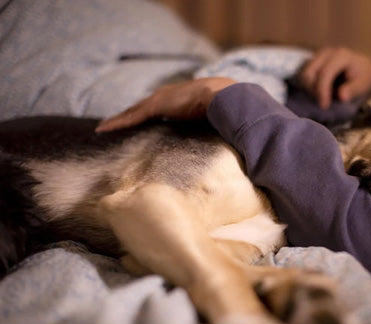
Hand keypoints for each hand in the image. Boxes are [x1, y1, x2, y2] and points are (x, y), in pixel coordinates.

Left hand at [95, 77, 236, 131]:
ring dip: (118, 120)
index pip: (159, 107)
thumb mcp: (215, 119)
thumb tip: (220, 139)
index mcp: (181, 98)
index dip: (147, 114)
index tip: (139, 121)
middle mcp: (167, 96)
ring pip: (132, 112)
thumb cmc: (226, 108)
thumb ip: (211, 126)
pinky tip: (103, 129)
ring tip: (103, 128)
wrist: (225, 97)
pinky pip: (132, 117)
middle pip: (141, 108)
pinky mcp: (156, 106)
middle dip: (128, 116)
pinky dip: (117, 123)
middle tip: (113, 124)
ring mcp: (160, 100)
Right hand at [298, 47, 370, 108]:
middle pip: (309, 73)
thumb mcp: (364, 84)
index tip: (324, 105)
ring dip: (310, 90)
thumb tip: (342, 96)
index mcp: (341, 56)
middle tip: (324, 103)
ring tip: (323, 97)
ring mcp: (319, 55)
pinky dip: (310, 87)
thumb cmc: (364, 77)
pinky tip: (321, 93)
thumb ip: (353, 90)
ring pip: (304, 75)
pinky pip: (305, 76)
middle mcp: (327, 52)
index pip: (325, 73)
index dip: (322, 91)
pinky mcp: (314, 61)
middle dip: (314, 91)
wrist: (364, 68)